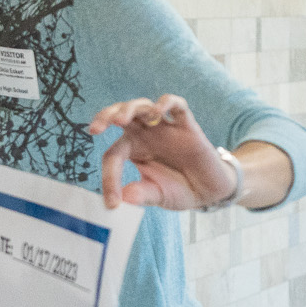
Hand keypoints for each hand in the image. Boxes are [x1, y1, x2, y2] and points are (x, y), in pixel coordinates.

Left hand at [85, 94, 235, 210]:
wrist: (210, 191)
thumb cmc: (179, 190)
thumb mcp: (158, 196)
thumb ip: (142, 194)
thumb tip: (125, 198)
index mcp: (132, 150)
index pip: (113, 155)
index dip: (109, 178)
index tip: (113, 203)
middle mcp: (145, 135)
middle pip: (120, 115)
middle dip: (105, 116)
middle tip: (95, 129)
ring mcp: (165, 128)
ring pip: (143, 106)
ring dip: (130, 109)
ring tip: (120, 120)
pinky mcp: (187, 126)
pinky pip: (177, 106)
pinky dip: (166, 103)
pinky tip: (158, 111)